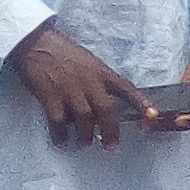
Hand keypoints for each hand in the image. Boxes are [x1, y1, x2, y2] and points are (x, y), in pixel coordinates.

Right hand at [11, 22, 153, 148]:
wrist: (36, 43)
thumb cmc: (64, 52)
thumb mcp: (90, 61)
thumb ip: (100, 80)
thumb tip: (106, 102)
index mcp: (102, 72)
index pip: (127, 89)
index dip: (141, 104)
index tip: (152, 118)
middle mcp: (89, 82)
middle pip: (106, 111)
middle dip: (111, 131)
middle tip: (111, 145)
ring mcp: (70, 89)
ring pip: (85, 119)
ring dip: (86, 135)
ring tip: (85, 142)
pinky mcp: (50, 96)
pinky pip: (58, 122)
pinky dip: (61, 134)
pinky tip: (61, 140)